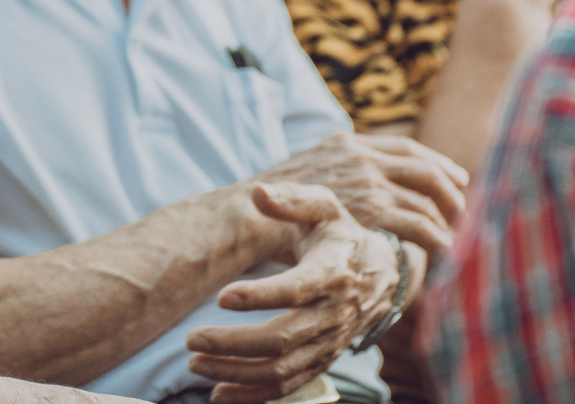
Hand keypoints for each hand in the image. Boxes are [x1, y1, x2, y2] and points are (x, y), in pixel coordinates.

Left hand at [185, 184, 395, 403]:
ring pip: (281, 368)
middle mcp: (332, 313)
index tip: (221, 297)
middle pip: (282, 338)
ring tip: (195, 364)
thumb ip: (292, 200)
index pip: (296, 289)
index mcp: (332, 272)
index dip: (260, 296)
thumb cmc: (340, 235)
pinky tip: (218, 394)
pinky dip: (253, 395)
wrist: (383, 275)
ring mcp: (328, 343)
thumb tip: (258, 192)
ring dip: (236, 372)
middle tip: (191, 340)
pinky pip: (288, 386)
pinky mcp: (322, 361)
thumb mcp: (323, 208)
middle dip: (234, 343)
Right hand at [257, 132, 464, 254]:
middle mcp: (364, 158)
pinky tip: (444, 250)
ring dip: (446, 217)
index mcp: (351, 143)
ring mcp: (370, 183)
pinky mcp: (372, 211)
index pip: (407, 148)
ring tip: (456, 235)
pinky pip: (419, 224)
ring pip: (426, 198)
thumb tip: (354, 181)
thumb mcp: (308, 168)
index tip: (456, 175)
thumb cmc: (274, 201)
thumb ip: (336, 169)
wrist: (254, 211)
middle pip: (425, 169)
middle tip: (464, 206)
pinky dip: (436, 237)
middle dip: (451, 188)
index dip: (436, 162)